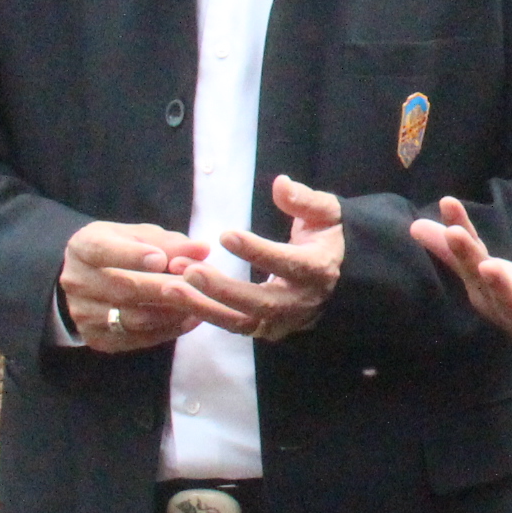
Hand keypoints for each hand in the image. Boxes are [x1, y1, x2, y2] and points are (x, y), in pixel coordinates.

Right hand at [57, 220, 217, 352]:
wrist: (92, 279)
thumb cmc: (123, 249)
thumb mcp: (141, 236)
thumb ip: (170, 242)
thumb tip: (202, 250)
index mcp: (82, 247)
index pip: (102, 251)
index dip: (131, 256)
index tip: (160, 259)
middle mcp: (76, 281)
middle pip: (122, 288)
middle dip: (162, 288)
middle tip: (195, 285)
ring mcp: (83, 313)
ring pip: (133, 318)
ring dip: (170, 312)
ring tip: (199, 302)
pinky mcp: (97, 338)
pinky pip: (137, 339)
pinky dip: (168, 330)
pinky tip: (190, 319)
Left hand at [182, 176, 344, 340]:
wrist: (341, 277)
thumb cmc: (327, 238)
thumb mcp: (326, 213)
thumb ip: (304, 200)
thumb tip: (280, 183)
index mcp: (317, 269)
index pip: (286, 263)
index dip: (257, 251)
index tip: (225, 235)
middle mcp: (300, 302)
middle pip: (261, 302)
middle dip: (223, 289)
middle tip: (188, 270)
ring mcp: (283, 321)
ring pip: (242, 322)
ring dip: (204, 306)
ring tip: (171, 287)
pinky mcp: (266, 329)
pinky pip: (234, 327)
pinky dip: (205, 315)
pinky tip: (179, 298)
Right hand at [411, 197, 511, 380]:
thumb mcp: (486, 273)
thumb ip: (456, 249)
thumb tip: (414, 225)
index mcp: (483, 286)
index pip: (469, 253)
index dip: (458, 230)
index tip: (447, 200)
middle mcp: (499, 303)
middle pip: (482, 277)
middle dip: (468, 256)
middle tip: (454, 233)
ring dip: (501, 287)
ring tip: (489, 266)